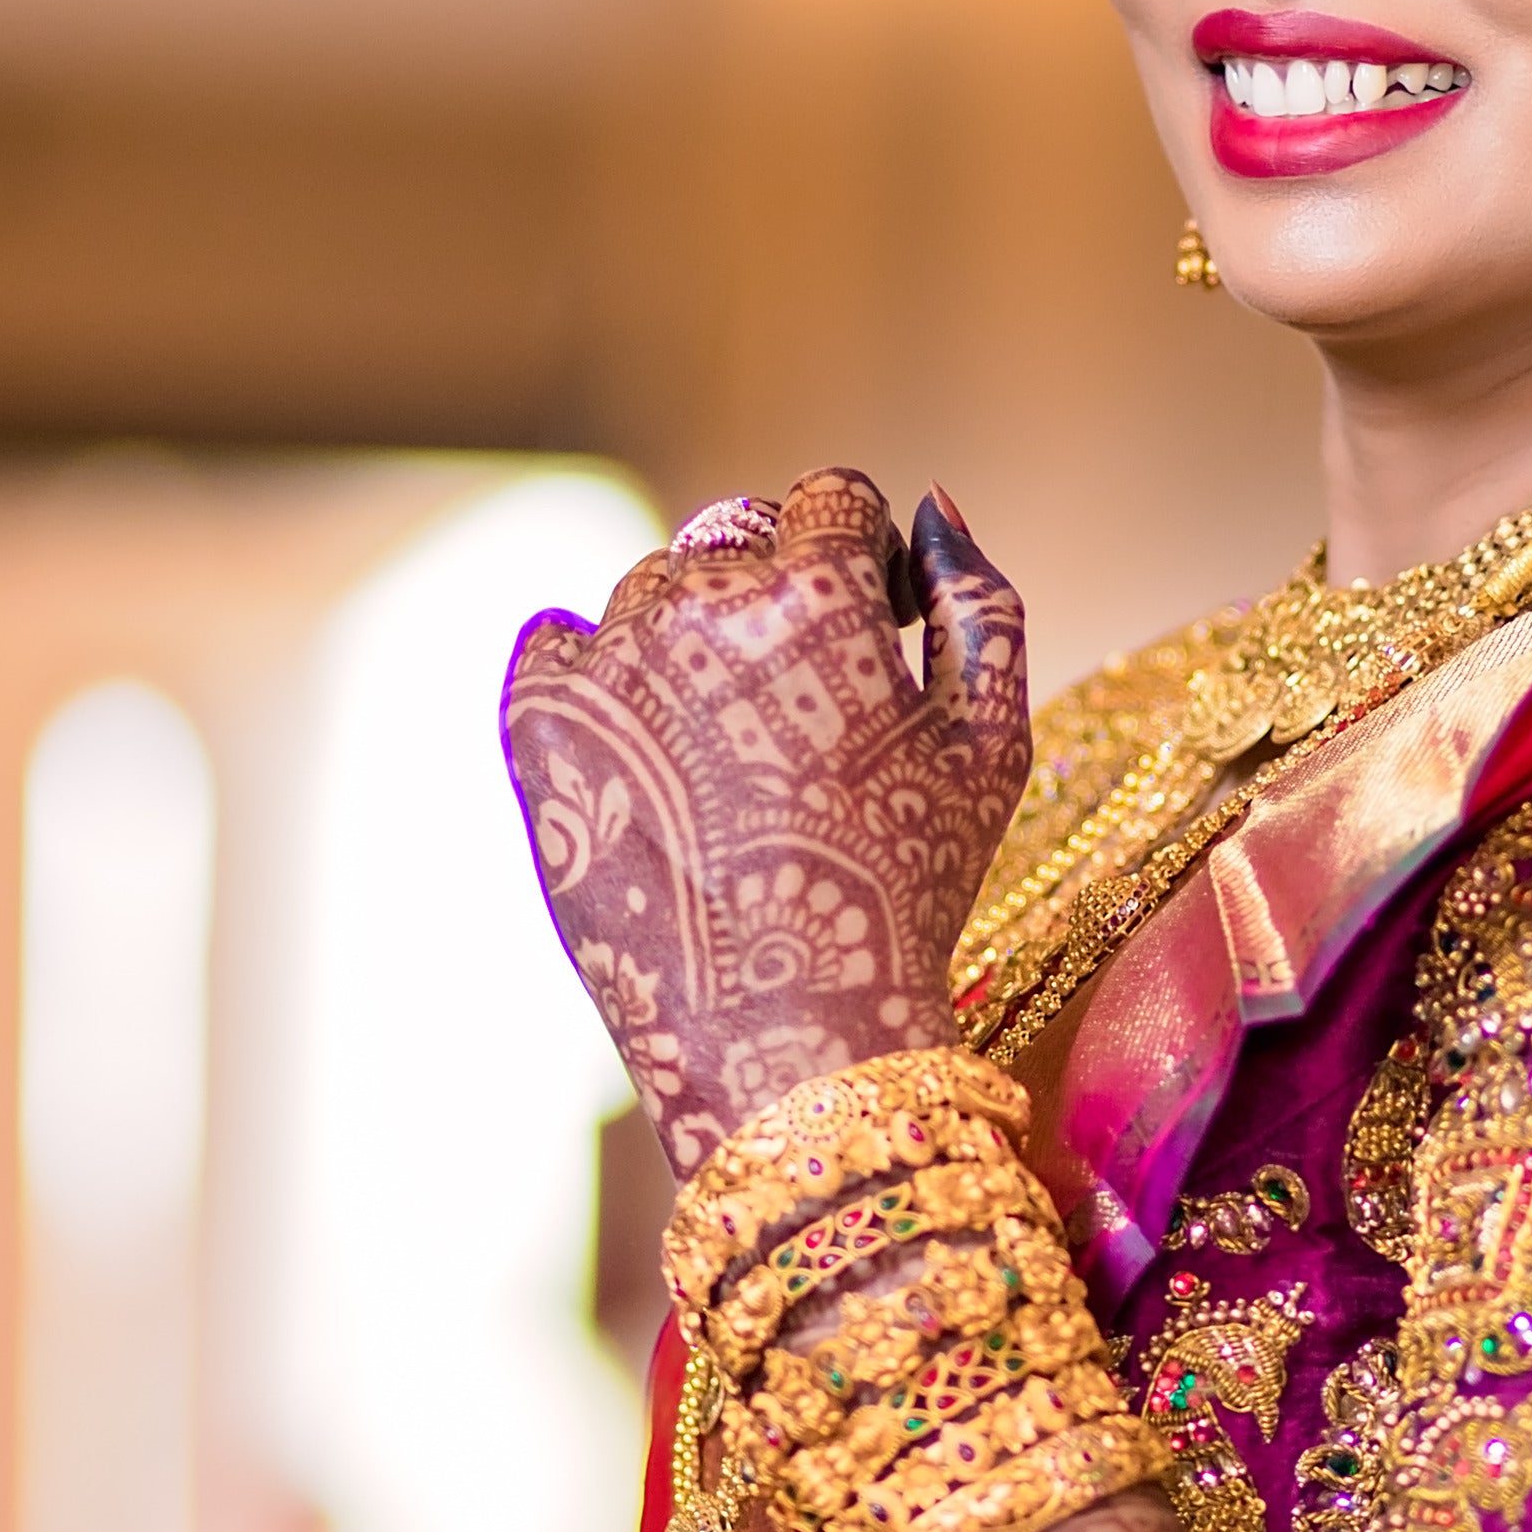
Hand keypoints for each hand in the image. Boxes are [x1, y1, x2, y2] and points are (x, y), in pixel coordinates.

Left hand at [500, 467, 1028, 1170]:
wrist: (788, 1033)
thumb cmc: (906, 889)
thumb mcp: (991, 742)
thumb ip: (980, 600)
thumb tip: (933, 506)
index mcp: (819, 593)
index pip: (834, 498)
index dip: (865, 557)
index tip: (878, 626)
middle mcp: (701, 603)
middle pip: (739, 532)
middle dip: (780, 588)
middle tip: (806, 705)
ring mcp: (609, 662)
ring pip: (651, 587)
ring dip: (692, 632)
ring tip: (732, 752)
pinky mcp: (539, 725)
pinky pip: (551, 641)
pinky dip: (591, 667)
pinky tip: (643, 736)